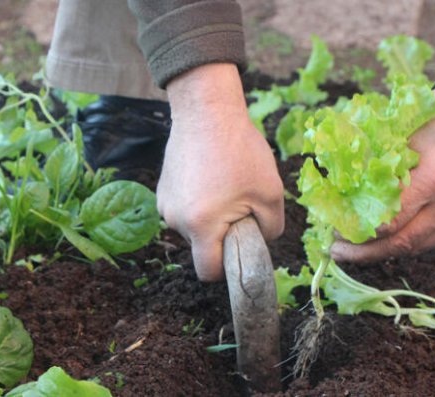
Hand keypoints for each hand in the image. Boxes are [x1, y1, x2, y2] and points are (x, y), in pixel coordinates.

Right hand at [158, 64, 283, 280]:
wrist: (207, 110)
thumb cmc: (241, 151)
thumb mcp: (271, 193)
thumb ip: (271, 228)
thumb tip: (262, 241)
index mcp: (201, 225)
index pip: (207, 272)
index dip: (226, 270)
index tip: (240, 252)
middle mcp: (175, 220)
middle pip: (202, 247)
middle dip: (222, 236)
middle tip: (241, 206)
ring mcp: (165, 204)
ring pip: (194, 228)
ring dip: (211, 218)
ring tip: (227, 186)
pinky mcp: (162, 188)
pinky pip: (186, 209)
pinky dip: (200, 202)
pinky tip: (212, 177)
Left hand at [331, 92, 434, 261]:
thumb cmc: (428, 123)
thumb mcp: (397, 142)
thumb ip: (376, 175)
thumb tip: (343, 205)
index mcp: (434, 179)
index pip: (391, 222)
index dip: (361, 232)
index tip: (336, 232)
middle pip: (403, 242)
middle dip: (367, 252)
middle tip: (339, 252)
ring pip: (418, 247)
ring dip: (387, 251)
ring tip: (358, 250)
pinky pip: (433, 241)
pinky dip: (409, 242)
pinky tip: (387, 241)